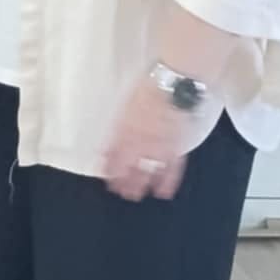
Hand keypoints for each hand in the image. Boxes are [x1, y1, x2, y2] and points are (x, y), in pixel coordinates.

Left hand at [102, 78, 191, 201]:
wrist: (175, 83)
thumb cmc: (152, 86)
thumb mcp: (128, 102)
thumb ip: (120, 122)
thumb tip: (109, 137)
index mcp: (125, 128)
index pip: (112, 152)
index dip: (107, 165)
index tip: (103, 173)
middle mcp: (140, 140)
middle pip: (127, 165)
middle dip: (121, 180)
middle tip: (118, 191)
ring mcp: (159, 146)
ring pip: (147, 171)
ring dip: (139, 184)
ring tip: (134, 196)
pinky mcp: (177, 146)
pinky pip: (172, 169)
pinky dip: (167, 181)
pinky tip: (163, 192)